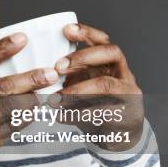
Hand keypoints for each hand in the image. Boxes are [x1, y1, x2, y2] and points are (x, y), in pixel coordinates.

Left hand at [53, 23, 144, 150]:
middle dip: (82, 57)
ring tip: (56, 98)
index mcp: (111, 63)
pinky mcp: (128, 114)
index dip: (86, 32)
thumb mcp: (81, 86)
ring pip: (106, 84)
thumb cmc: (95, 106)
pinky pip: (104, 111)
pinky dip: (79, 114)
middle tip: (58, 67)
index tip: (66, 29)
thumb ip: (68, 76)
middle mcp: (123, 73)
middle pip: (111, 53)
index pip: (102, 40)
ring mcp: (129, 93)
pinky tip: (62, 116)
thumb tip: (38, 71)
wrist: (117, 137)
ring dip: (77, 89)